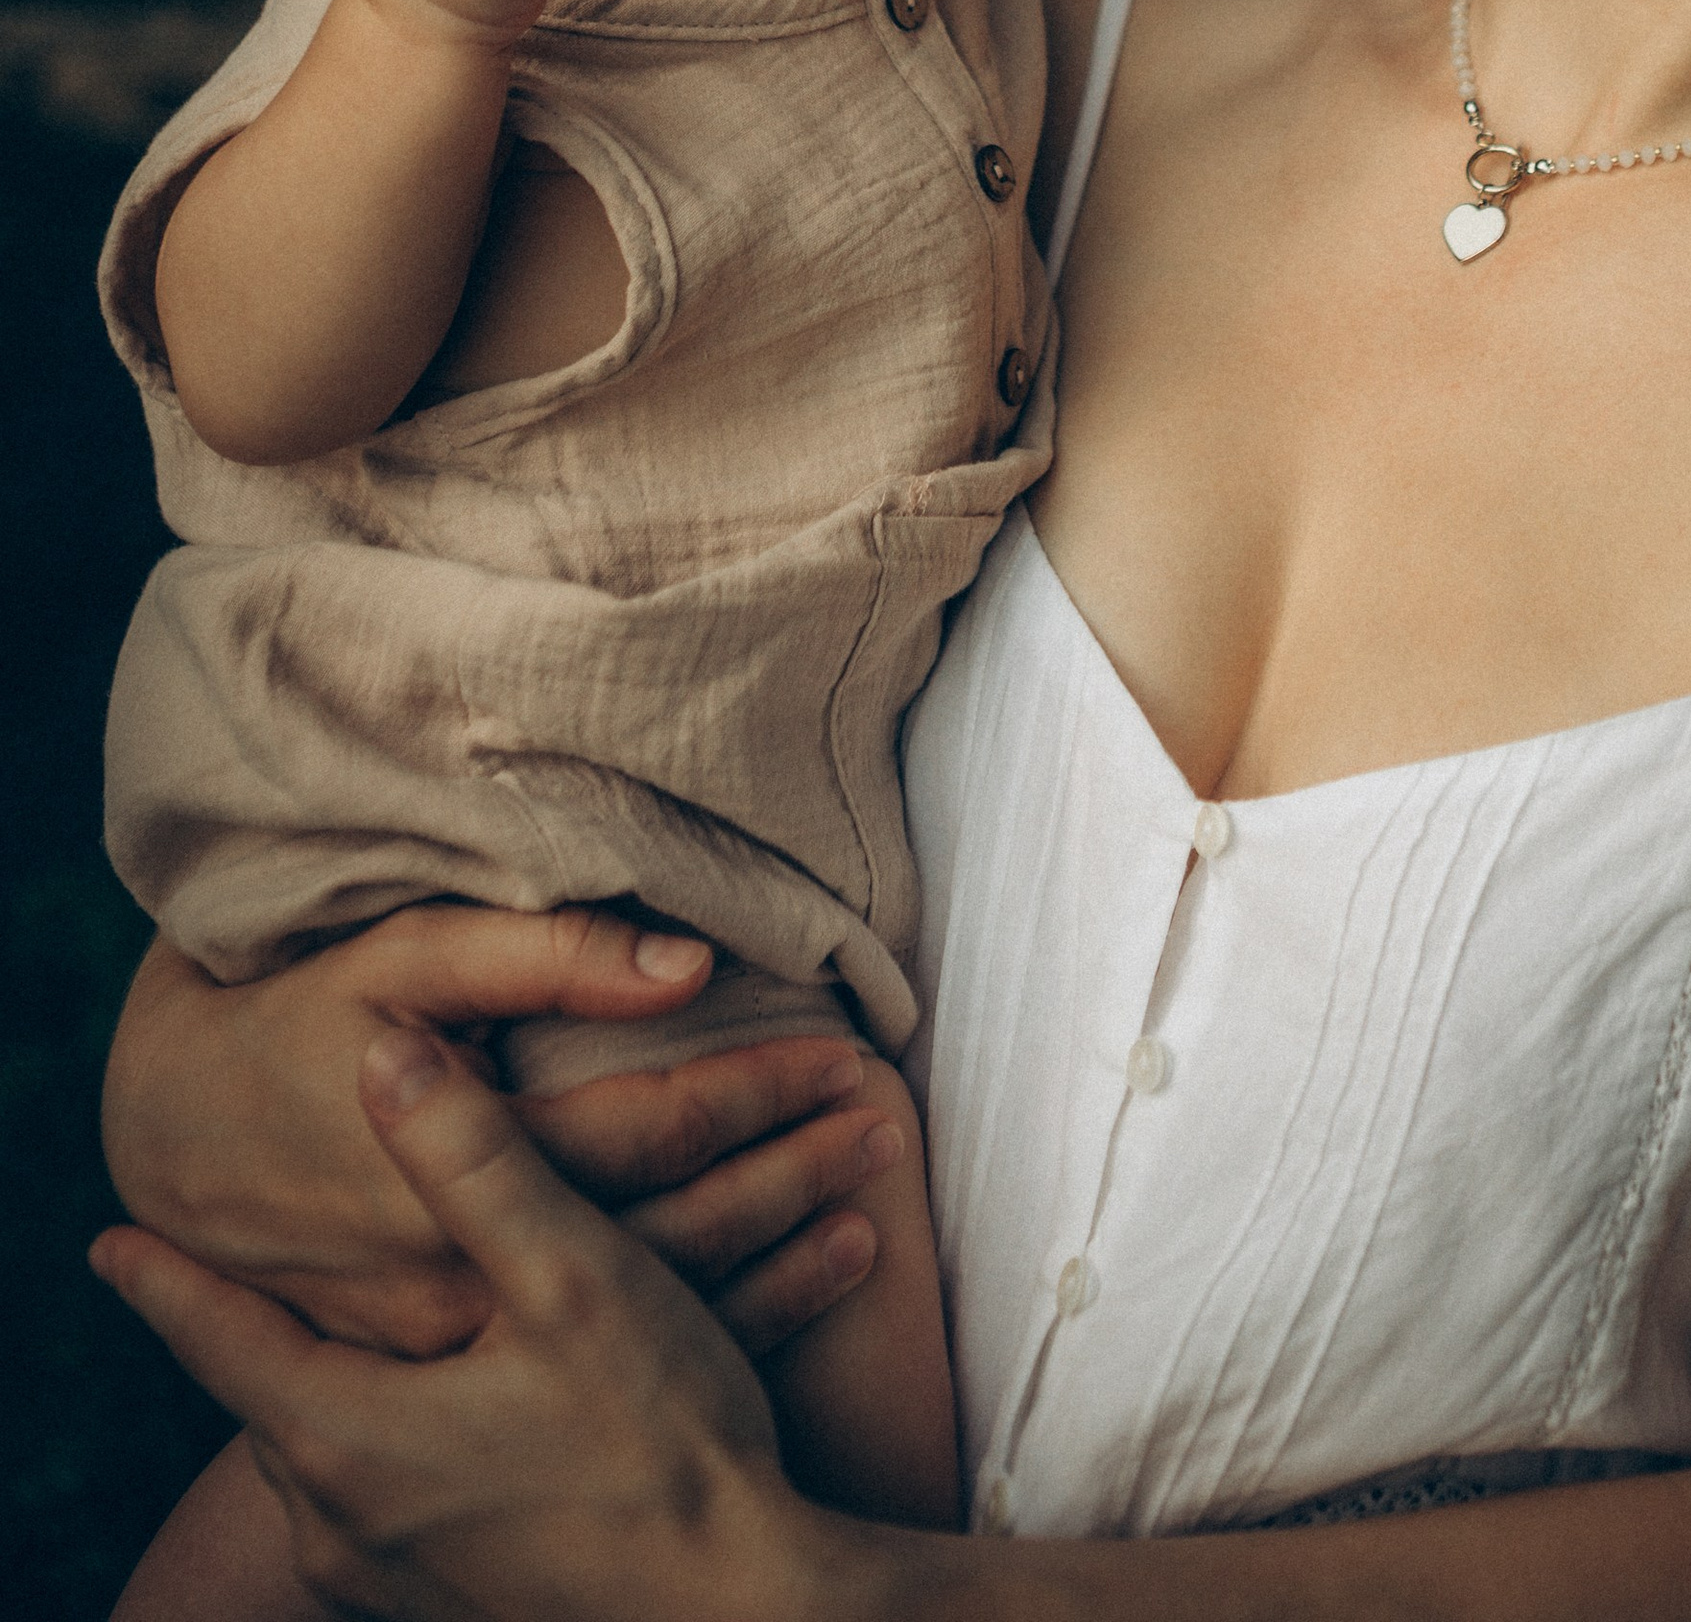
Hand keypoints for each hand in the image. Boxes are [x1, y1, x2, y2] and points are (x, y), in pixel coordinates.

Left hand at [93, 1027, 865, 1621]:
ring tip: (327, 1332)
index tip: (111, 1241)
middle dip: (257, 1327)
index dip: (168, 1281)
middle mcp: (345, 1525)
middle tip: (222, 1270)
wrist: (744, 1610)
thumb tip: (381, 1053)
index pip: (220, 1340)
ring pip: (328, 1453)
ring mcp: (391, 1579)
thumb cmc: (663, 1443)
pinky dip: (387, 1441)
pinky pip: (379, 1504)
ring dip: (334, 1383)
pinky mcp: (449, 1604)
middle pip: (273, 1397)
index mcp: (350, 1440)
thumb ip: (471, 1162)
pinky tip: (430, 1412)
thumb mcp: (571, 1276)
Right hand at [105, 914, 898, 1361]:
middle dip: (789, 1171)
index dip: (756, 1090)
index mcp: (468, 1168)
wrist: (174, 1141)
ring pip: (649, 1307)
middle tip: (886, 1125)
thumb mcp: (405, 961)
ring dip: (772, 1252)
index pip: (652, 1132)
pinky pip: (605, 1355)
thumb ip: (541, 958)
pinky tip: (795, 1283)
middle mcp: (471, 1274)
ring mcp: (463, 1339)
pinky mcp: (455, 1363)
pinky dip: (718, 1314)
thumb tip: (684, 963)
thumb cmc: (296, 1025)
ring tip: (867, 1203)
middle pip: (671, 1231)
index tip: (846, 1058)